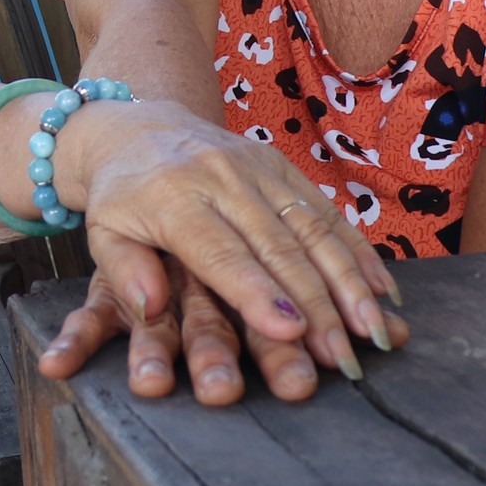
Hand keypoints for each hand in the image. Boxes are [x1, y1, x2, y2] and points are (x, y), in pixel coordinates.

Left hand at [35, 99, 402, 385]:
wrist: (138, 128)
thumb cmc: (121, 196)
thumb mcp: (103, 232)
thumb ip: (123, 271)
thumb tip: (151, 309)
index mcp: (173, 198)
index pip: (221, 253)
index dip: (258, 293)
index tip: (291, 334)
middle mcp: (221, 178)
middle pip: (278, 247)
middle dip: (317, 306)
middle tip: (344, 357)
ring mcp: (257, 168)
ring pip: (313, 228)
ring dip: (349, 283)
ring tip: (375, 331)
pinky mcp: (281, 165)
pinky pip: (326, 210)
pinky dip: (359, 251)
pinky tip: (383, 291)